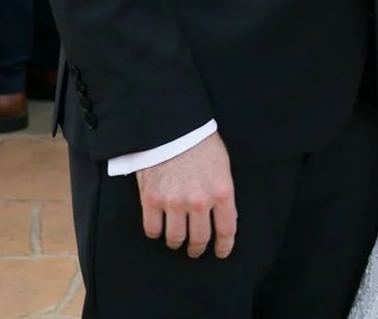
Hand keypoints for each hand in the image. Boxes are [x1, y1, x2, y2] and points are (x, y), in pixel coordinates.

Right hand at [136, 132, 235, 259]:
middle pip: (199, 239)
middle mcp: (199, 201)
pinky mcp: (151, 200)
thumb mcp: (222, 166)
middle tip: (195, 249)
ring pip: (175, 239)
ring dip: (176, 243)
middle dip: (198, 248)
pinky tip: (159, 228)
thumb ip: (222, 192)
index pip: (226, 230)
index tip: (221, 252)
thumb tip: (221, 215)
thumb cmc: (200, 142)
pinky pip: (152, 230)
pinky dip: (156, 233)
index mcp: (221, 192)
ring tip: (176, 241)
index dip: (224, 246)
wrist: (171, 126)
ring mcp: (173, 202)